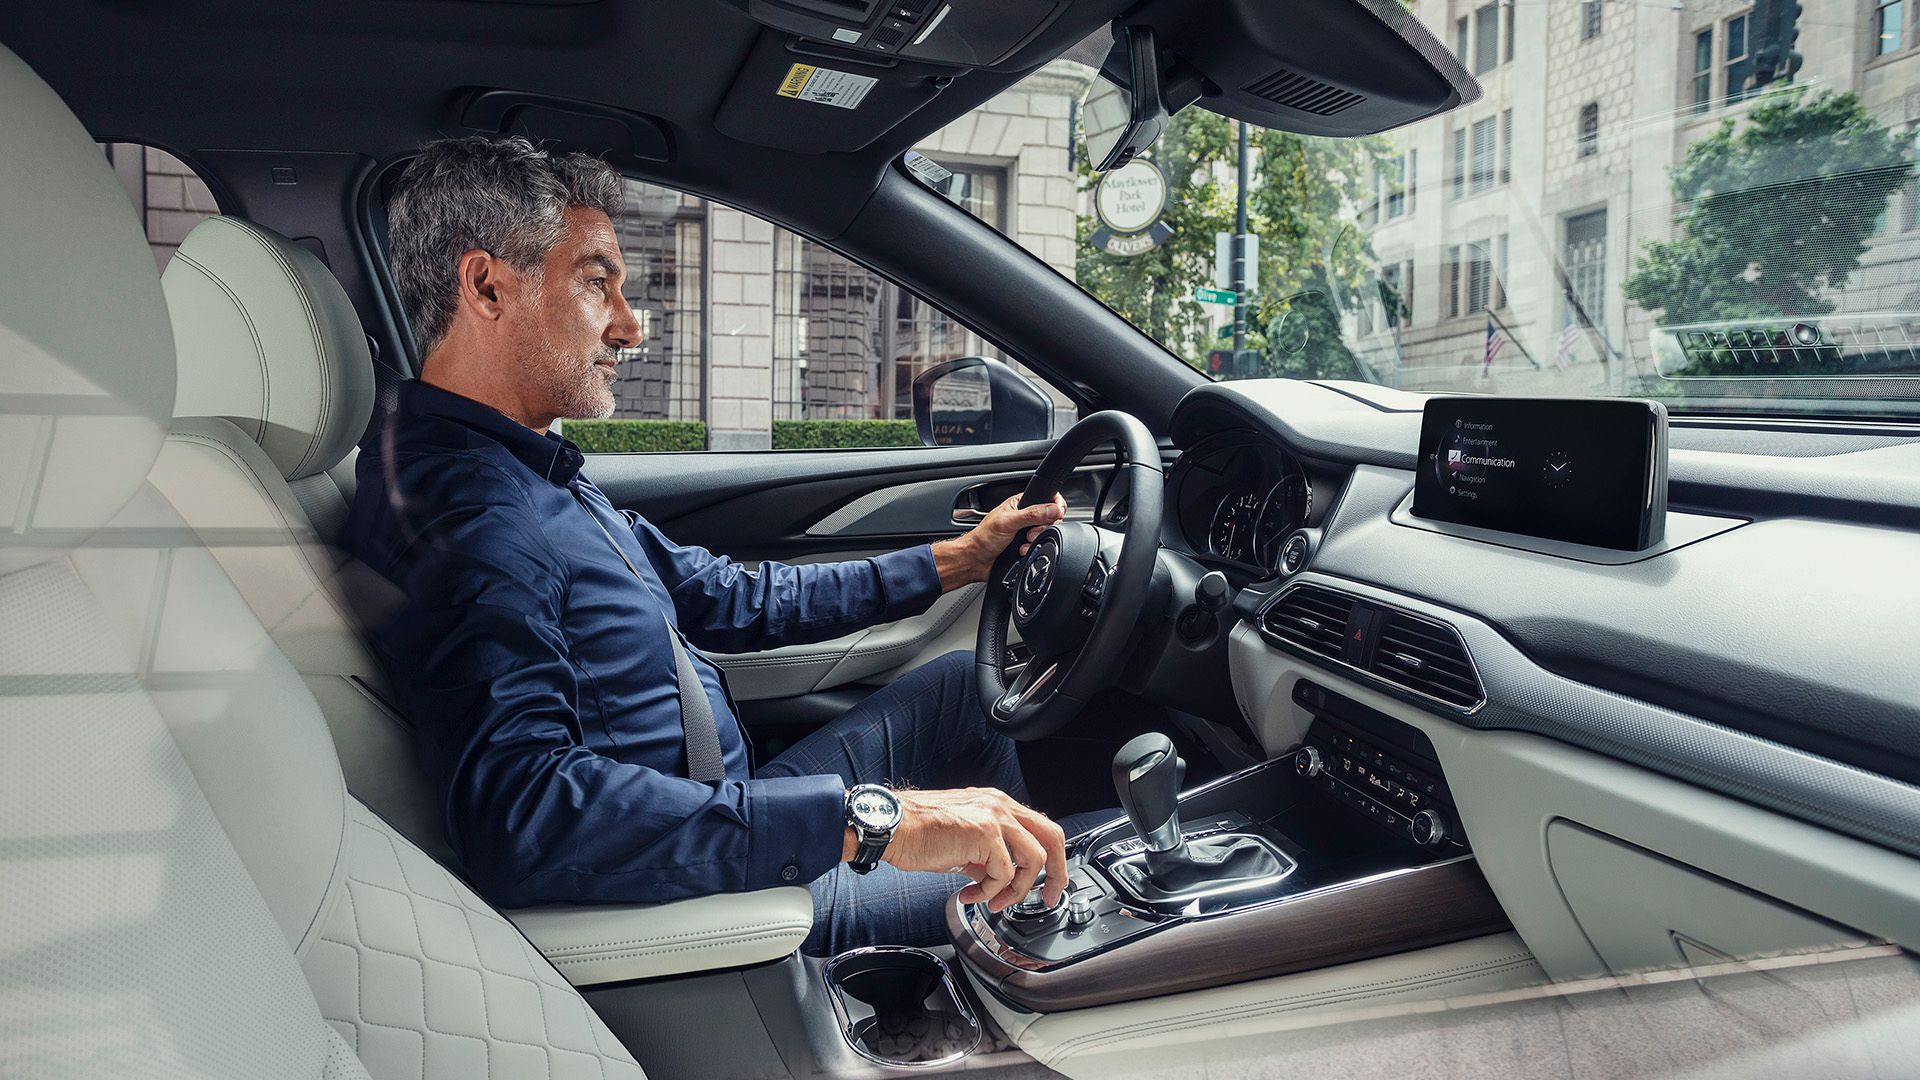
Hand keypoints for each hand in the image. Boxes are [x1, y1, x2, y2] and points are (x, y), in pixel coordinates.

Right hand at [846, 787, 1067, 910]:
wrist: (892, 827)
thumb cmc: (917, 833)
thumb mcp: (961, 844)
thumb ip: (985, 857)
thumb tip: (998, 880)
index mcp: (996, 804)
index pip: (1040, 828)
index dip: (1051, 859)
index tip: (1047, 884)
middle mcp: (1000, 805)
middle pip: (1052, 837)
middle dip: (1057, 873)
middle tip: (1048, 897)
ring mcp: (994, 817)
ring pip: (1033, 859)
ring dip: (1017, 890)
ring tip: (993, 902)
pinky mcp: (984, 833)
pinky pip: (1004, 873)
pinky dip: (990, 892)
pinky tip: (969, 894)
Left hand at [930, 493, 1066, 589]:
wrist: (975, 561)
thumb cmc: (983, 538)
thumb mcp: (1008, 522)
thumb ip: (1031, 515)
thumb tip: (1053, 509)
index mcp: (1021, 504)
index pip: (1047, 498)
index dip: (1054, 506)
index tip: (1053, 515)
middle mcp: (1026, 517)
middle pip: (1051, 519)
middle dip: (1042, 528)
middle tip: (1028, 532)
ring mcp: (1027, 532)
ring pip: (1046, 535)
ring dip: (1036, 541)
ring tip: (1023, 543)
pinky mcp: (1027, 546)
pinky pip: (1040, 547)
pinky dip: (1033, 551)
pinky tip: (1022, 551)